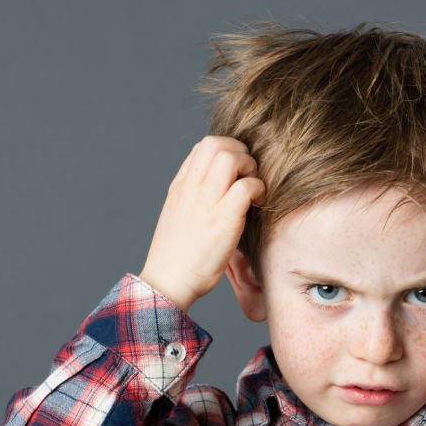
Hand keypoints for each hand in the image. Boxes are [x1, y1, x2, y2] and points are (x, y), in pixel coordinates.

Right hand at [139, 136, 264, 310]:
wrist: (168, 282)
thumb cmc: (177, 256)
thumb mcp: (179, 216)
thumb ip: (194, 197)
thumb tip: (217, 189)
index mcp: (180, 186)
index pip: (202, 147)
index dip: (226, 151)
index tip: (236, 172)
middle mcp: (191, 188)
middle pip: (216, 143)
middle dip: (240, 152)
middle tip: (248, 176)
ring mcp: (206, 202)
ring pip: (230, 157)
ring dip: (249, 167)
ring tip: (253, 189)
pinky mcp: (223, 219)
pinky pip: (246, 186)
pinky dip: (258, 189)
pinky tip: (258, 205)